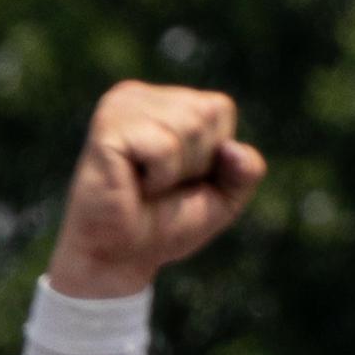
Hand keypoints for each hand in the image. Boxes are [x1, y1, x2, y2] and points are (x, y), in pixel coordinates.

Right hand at [47, 79, 269, 295]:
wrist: (115, 260)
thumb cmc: (163, 225)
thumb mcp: (222, 198)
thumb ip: (246, 171)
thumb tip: (234, 148)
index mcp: (163, 102)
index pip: (220, 109)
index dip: (212, 156)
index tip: (177, 179)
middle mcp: (139, 95)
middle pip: (207, 115)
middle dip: (195, 163)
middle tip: (157, 186)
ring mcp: (121, 106)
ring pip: (190, 127)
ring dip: (174, 172)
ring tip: (142, 185)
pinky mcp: (107, 127)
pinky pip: (164, 147)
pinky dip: (159, 178)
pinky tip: (131, 185)